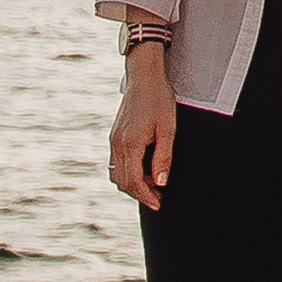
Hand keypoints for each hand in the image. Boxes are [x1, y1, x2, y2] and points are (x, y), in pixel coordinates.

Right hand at [109, 49, 175, 211]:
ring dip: (132, 183)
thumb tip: (160, 183)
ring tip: (152, 182)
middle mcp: (117, 145)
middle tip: (158, 196)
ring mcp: (113, 140)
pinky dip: (127, 171)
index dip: (146, 197)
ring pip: (116, 174)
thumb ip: (163, 157)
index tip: (158, 204)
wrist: (144, 77)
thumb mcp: (168, 128)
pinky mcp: (114, 136)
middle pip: (122, 182)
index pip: (134, 182)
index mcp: (130, 144)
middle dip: (139, 193)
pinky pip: (115, 162)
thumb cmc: (159, 99)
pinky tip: (144, 167)